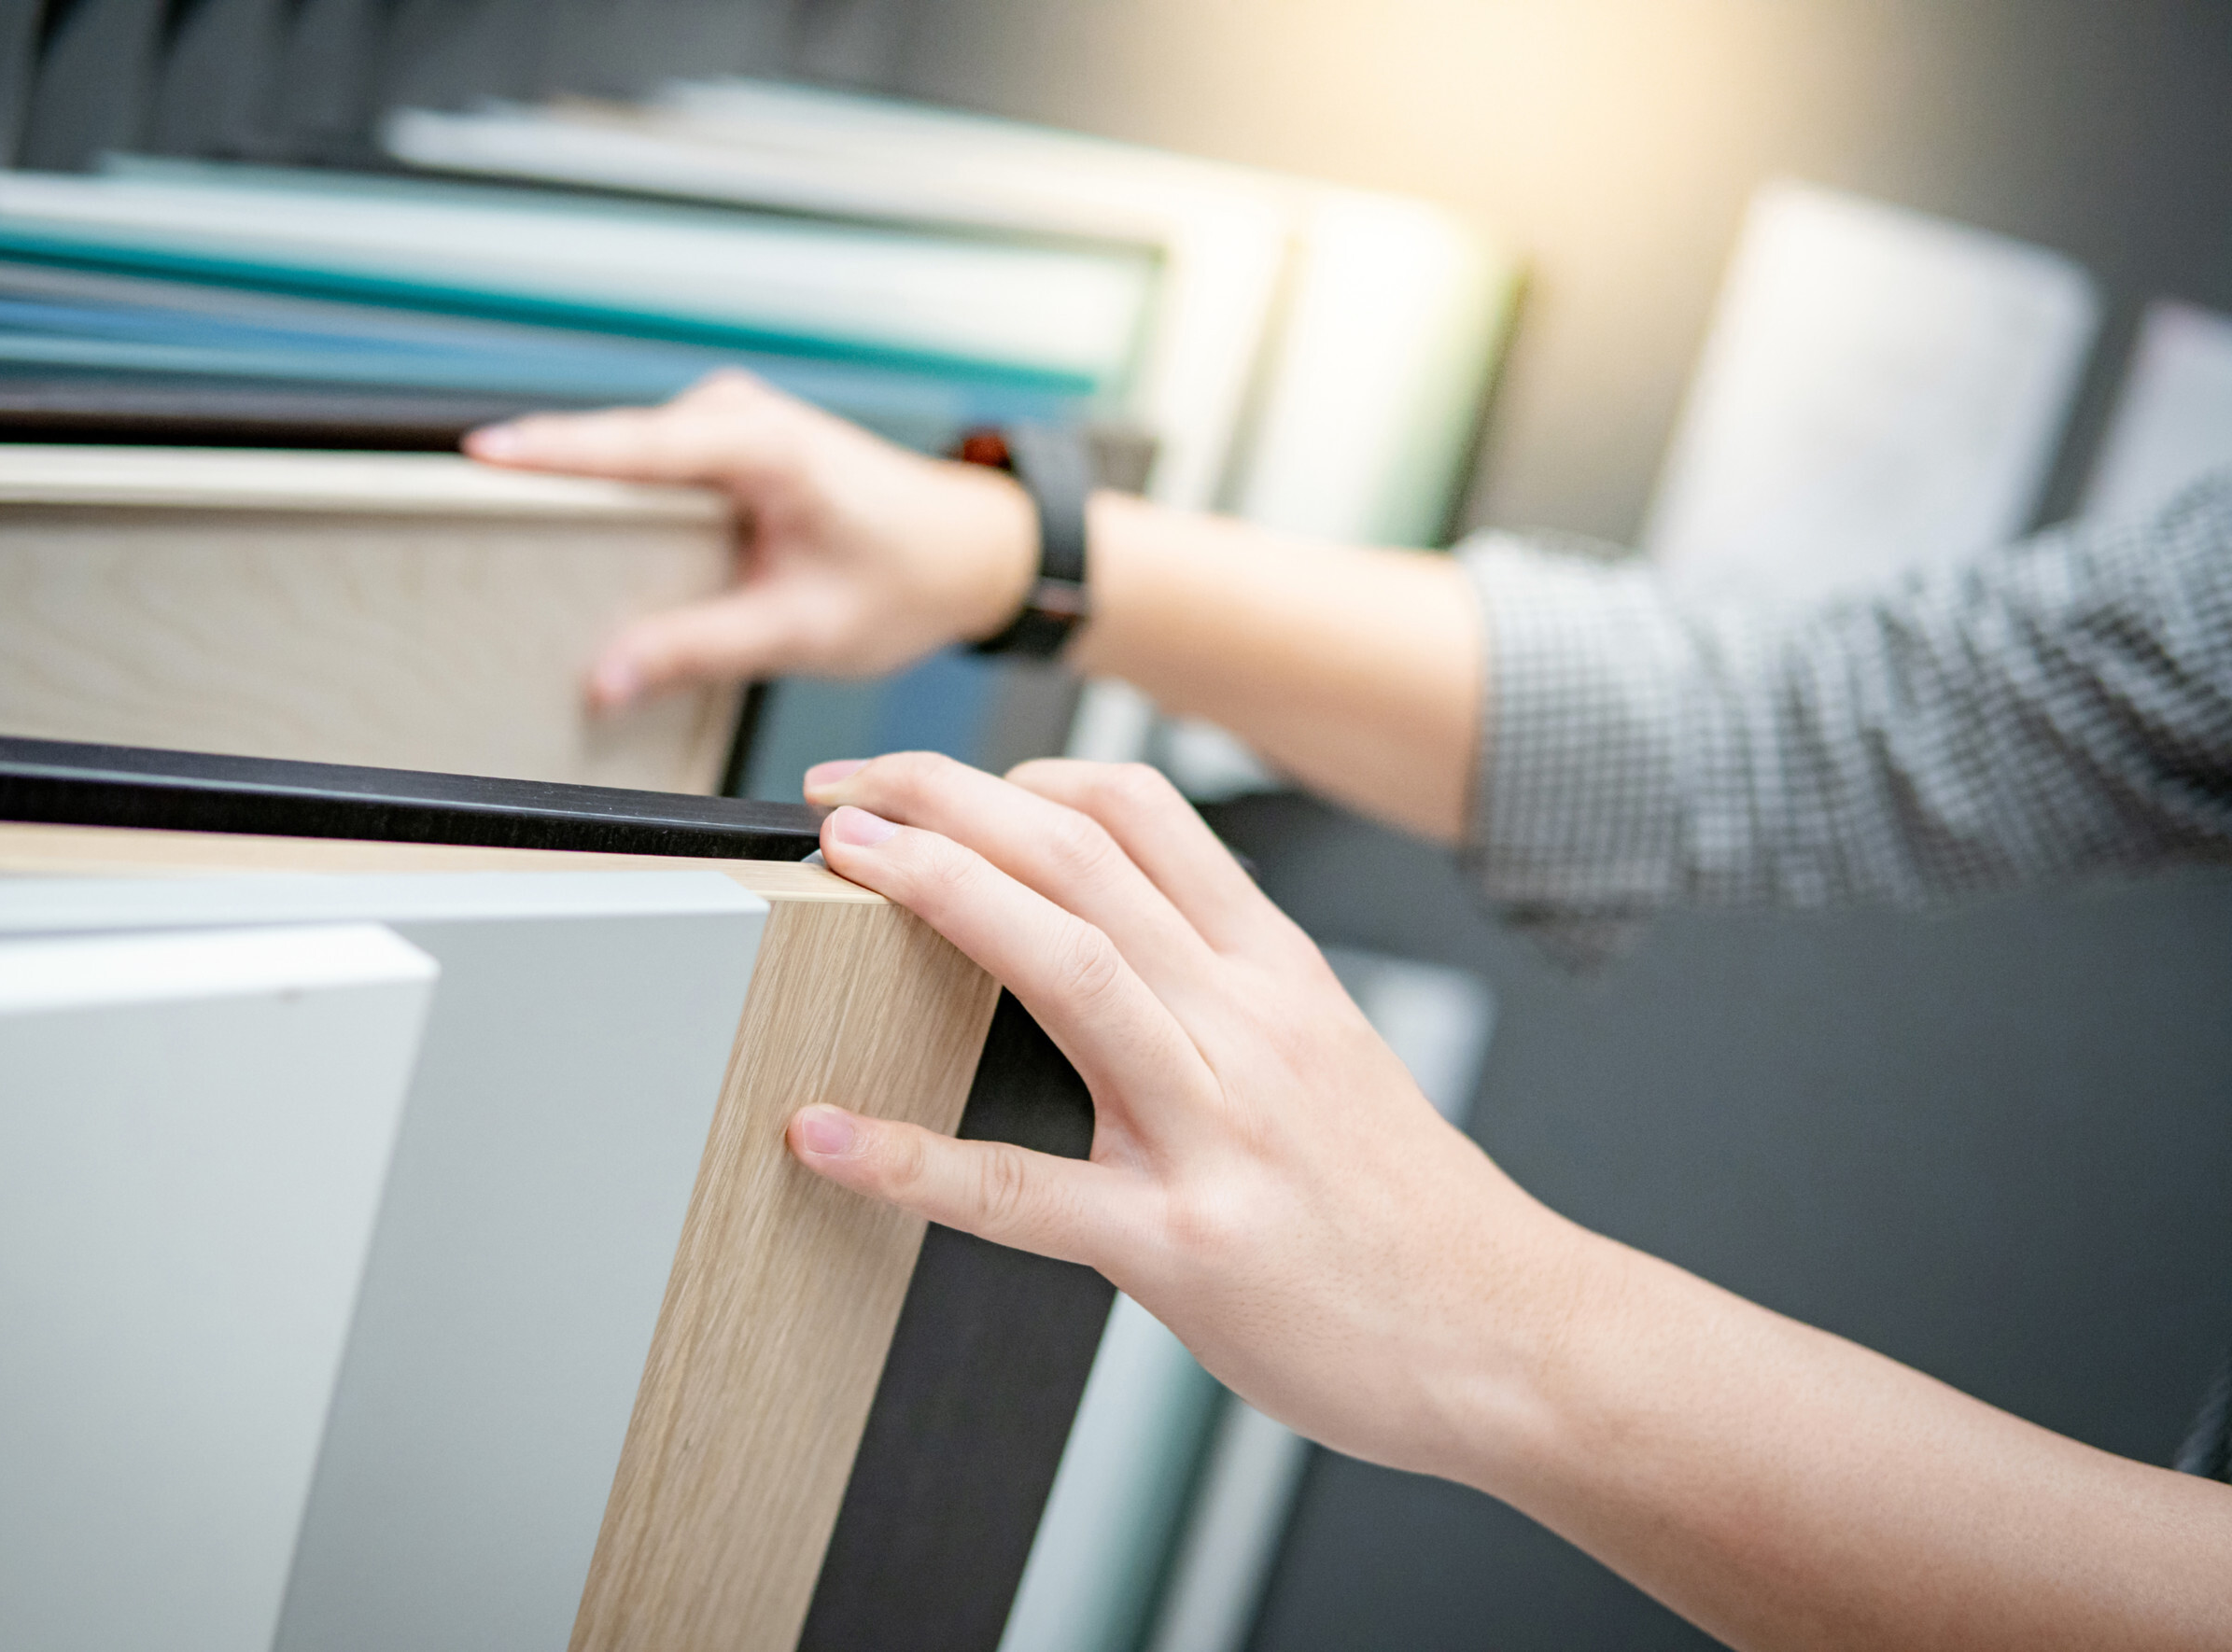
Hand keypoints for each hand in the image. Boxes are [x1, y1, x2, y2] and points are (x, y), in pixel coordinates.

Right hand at [465, 372, 1037, 709]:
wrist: (966, 551)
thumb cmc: (904, 579)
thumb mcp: (800, 630)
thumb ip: (698, 650)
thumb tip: (607, 678)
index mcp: (764, 444)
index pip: (634, 446)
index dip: (552, 453)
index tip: (478, 456)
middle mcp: (740, 415)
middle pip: (614, 444)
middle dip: (545, 479)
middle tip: (466, 520)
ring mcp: (729, 422)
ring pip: (625, 456)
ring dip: (577, 493)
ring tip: (511, 537)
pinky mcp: (724, 443)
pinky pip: (647, 467)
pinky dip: (613, 501)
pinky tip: (580, 540)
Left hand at [782, 751, 1592, 1476]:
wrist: (1517, 1335)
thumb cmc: (1404, 1204)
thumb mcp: (1326, 1048)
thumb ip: (1226, 983)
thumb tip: (1108, 931)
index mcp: (1273, 968)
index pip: (1140, 809)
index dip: (1016, 773)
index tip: (925, 779)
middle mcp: (1244, 1021)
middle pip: (1082, 856)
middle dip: (948, 799)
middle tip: (839, 789)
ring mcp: (1214, 1126)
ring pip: (1068, 967)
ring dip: (941, 892)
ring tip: (840, 859)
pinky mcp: (1183, 1242)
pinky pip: (1027, 1192)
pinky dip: (914, 1160)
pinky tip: (826, 1136)